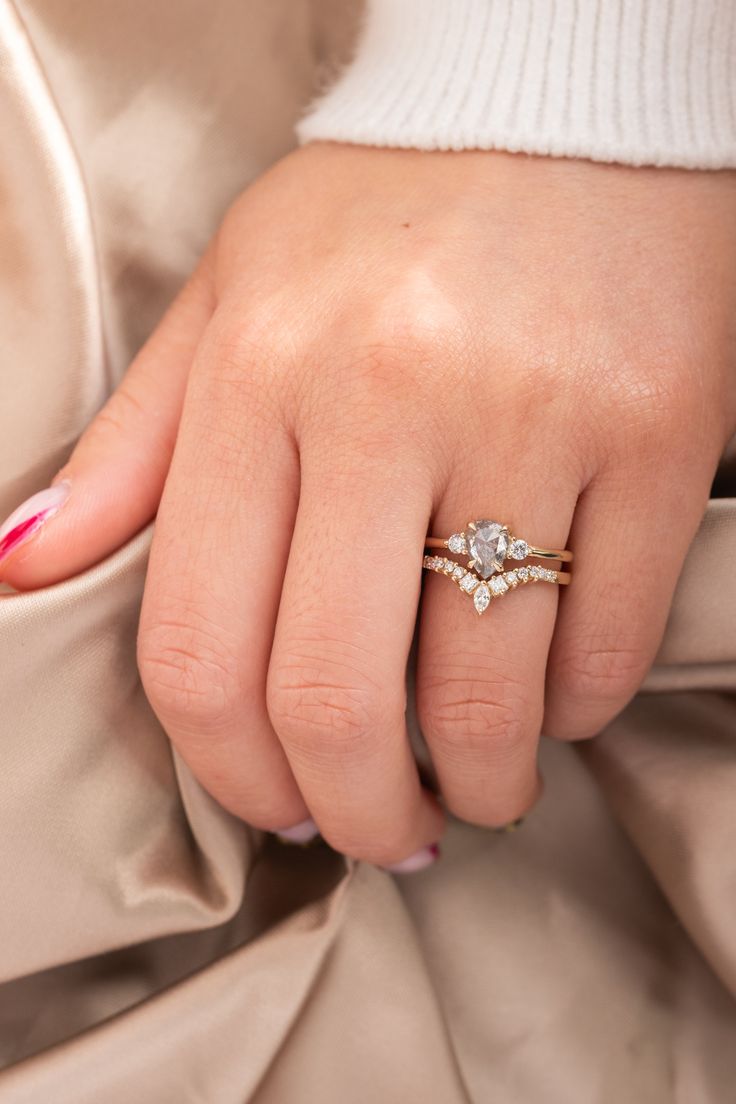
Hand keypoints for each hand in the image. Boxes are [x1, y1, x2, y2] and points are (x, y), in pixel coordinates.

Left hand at [2, 146, 733, 868]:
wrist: (563, 101)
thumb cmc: (383, 217)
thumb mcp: (231, 302)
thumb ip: (132, 451)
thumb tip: (24, 563)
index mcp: (259, 374)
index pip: (201, 647)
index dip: (234, 775)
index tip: (280, 808)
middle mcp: (383, 398)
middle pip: (335, 698)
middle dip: (357, 814)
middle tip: (384, 831)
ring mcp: (531, 414)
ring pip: (486, 694)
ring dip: (478, 780)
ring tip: (476, 781)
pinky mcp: (656, 430)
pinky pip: (608, 638)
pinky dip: (575, 710)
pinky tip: (553, 700)